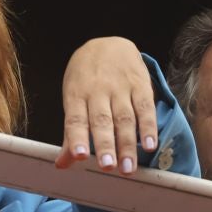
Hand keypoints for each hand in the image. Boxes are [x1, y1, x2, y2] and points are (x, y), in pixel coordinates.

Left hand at [55, 36, 157, 175]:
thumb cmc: (86, 78)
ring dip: (127, 144)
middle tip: (108, 167)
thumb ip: (71, 133)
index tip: (79, 155)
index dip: (77, 137)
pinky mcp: (140, 85)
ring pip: (124, 118)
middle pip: (101, 121)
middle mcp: (97, 92)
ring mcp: (120, 88)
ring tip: (127, 167)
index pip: (75, 119)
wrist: (108, 43)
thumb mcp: (74, 98)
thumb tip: (62, 164)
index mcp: (76, 96)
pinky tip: (149, 145)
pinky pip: (145, 107)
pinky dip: (148, 127)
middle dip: (105, 145)